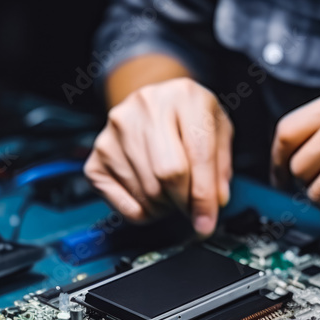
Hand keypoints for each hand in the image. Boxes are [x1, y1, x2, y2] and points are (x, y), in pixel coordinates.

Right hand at [84, 77, 233, 236]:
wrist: (154, 102)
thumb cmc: (188, 118)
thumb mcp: (217, 130)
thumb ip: (220, 165)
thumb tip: (214, 202)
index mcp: (185, 96)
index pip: (199, 155)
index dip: (205, 196)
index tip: (207, 222)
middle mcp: (146, 107)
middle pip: (168, 174)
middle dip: (184, 202)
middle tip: (190, 209)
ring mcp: (117, 129)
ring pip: (147, 191)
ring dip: (164, 207)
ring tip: (171, 195)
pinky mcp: (99, 153)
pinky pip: (122, 201)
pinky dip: (141, 212)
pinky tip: (151, 199)